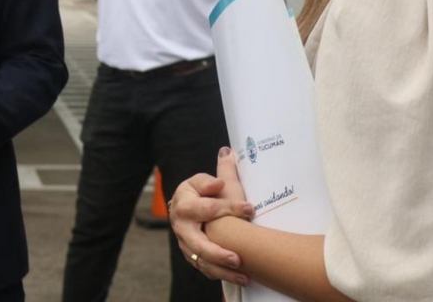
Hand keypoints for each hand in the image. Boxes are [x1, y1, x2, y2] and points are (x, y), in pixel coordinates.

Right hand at [170, 147, 253, 285]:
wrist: (187, 212)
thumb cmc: (201, 194)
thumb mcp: (205, 180)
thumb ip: (220, 171)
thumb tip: (227, 155)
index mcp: (184, 204)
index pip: (208, 207)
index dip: (230, 207)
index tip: (250, 208)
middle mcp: (182, 226)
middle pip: (198, 242)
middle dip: (218, 251)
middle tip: (238, 258)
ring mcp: (186, 243)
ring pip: (202, 260)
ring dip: (222, 268)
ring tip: (244, 271)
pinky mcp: (193, 256)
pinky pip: (206, 269)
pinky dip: (222, 274)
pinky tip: (242, 277)